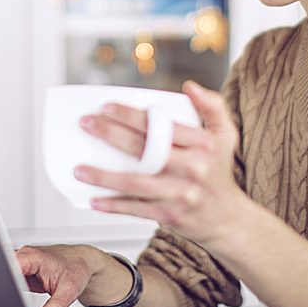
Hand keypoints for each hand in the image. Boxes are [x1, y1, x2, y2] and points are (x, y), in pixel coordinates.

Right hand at [15, 244, 99, 306]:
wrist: (82, 262)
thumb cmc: (77, 268)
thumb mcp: (69, 290)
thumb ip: (56, 306)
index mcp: (32, 256)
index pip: (10, 270)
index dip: (12, 286)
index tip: (18, 299)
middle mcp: (24, 257)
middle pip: (6, 275)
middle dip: (12, 290)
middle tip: (23, 302)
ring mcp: (22, 265)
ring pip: (8, 280)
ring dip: (14, 292)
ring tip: (30, 296)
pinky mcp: (22, 273)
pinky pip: (13, 284)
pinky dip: (17, 293)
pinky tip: (27, 297)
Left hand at [75, 80, 250, 246]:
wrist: (228, 220)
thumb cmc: (219, 172)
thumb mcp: (226, 134)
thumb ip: (213, 105)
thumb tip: (188, 86)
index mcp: (203, 144)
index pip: (162, 124)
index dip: (131, 115)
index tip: (106, 107)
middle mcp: (192, 168)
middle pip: (144, 149)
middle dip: (110, 134)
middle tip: (86, 124)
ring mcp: (180, 194)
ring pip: (135, 183)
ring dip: (104, 176)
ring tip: (79, 169)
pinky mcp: (170, 216)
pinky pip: (136, 209)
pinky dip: (114, 205)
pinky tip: (94, 199)